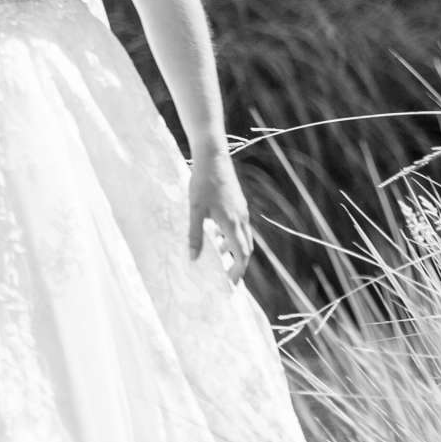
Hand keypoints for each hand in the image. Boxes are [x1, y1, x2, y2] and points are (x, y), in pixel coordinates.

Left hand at [187, 147, 254, 287]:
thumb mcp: (195, 210)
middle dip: (239, 264)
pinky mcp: (237, 202)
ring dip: (234, 249)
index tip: (232, 285)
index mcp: (232, 223)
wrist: (213, 156)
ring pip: (243, 236)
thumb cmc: (202, 182)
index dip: (238, 271)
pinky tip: (215, 233)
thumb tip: (194, 259)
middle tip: (228, 277)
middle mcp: (241, 218)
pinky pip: (238, 225)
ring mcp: (241, 209)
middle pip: (246, 248)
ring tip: (219, 258)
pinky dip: (231, 235)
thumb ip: (194, 235)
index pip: (242, 254)